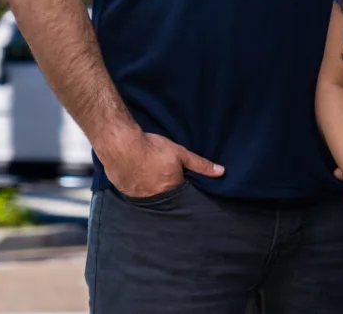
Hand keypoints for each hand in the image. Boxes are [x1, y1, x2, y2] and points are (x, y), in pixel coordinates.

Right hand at [99, 129, 223, 198]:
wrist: (121, 145)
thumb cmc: (153, 148)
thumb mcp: (180, 153)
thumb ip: (201, 164)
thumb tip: (221, 172)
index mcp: (170, 188)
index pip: (181, 193)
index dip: (182, 186)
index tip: (182, 182)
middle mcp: (155, 197)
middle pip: (165, 196)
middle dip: (167, 189)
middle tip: (164, 176)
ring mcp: (138, 196)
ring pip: (150, 196)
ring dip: (152, 189)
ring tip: (152, 177)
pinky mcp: (125, 192)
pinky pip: (136, 193)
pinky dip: (139, 187)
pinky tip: (139, 178)